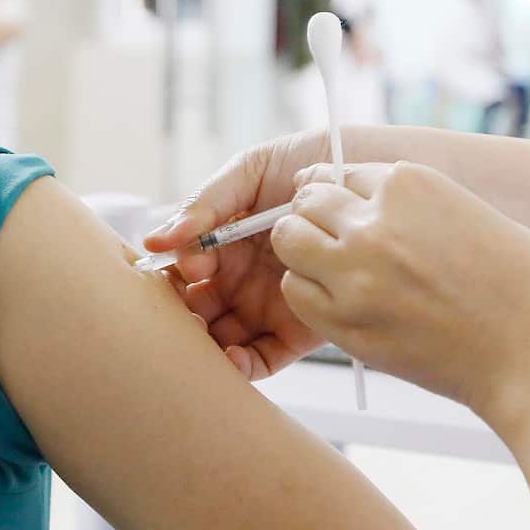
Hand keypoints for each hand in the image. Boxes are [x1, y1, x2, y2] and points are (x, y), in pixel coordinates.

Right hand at [144, 131, 334, 378]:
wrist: (371, 171)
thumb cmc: (309, 164)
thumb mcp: (250, 172)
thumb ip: (204, 203)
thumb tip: (157, 238)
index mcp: (223, 245)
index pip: (184, 270)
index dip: (178, 274)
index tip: (191, 267)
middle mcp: (240, 279)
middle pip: (197, 309)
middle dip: (184, 317)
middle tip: (186, 315)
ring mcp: (266, 306)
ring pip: (222, 338)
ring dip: (207, 345)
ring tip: (207, 338)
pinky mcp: (297, 331)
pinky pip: (263, 358)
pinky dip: (242, 365)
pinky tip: (232, 355)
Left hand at [275, 161, 529, 434]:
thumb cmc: (521, 286)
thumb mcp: (468, 213)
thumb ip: (409, 202)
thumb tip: (359, 193)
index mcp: (409, 185)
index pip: (342, 173)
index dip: (345, 195)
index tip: (349, 210)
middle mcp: (374, 223)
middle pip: (307, 200)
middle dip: (316, 215)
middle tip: (336, 240)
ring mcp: (353, 273)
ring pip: (289, 240)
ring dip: (304, 249)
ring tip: (333, 268)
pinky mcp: (344, 321)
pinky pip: (295, 290)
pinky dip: (307, 291)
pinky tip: (337, 301)